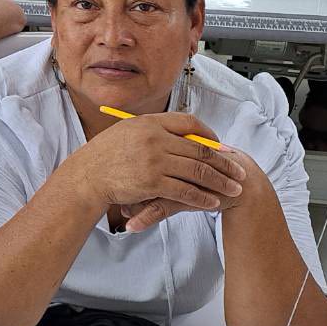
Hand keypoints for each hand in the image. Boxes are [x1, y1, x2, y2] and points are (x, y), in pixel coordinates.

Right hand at [70, 113, 245, 226]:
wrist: (87, 176)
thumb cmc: (105, 155)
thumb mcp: (128, 131)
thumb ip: (153, 131)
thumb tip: (180, 136)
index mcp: (150, 122)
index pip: (189, 123)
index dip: (209, 135)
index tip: (221, 146)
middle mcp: (155, 138)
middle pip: (200, 149)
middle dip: (224, 161)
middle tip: (239, 170)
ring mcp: (155, 160)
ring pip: (198, 171)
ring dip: (220, 181)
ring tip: (234, 188)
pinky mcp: (153, 182)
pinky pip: (186, 190)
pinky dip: (202, 197)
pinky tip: (212, 203)